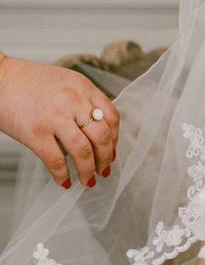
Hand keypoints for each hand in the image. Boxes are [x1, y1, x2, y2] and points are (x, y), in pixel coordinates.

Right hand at [0, 55, 118, 188]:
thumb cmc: (28, 83)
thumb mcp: (66, 84)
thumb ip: (85, 103)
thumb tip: (102, 135)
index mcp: (83, 87)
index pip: (112, 118)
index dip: (116, 139)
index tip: (112, 151)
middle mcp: (72, 101)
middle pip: (103, 137)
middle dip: (106, 158)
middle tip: (104, 170)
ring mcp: (54, 117)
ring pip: (83, 151)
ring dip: (89, 171)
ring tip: (89, 180)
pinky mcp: (35, 132)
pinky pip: (56, 160)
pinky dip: (63, 175)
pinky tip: (65, 181)